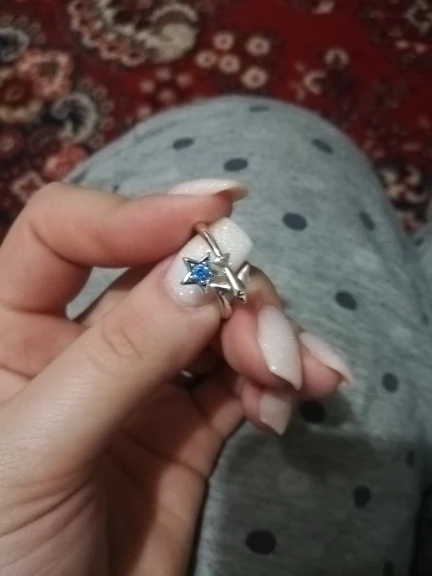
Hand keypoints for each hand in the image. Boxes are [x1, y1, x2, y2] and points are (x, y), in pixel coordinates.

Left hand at [0, 182, 344, 574]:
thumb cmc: (3, 552)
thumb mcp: (40, 447)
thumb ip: (119, 357)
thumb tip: (200, 276)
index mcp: (13, 326)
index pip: (66, 231)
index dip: (133, 213)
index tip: (209, 213)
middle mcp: (82, 340)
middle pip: (165, 270)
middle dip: (225, 288)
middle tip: (262, 336)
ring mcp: (143, 380)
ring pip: (216, 319)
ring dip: (263, 332)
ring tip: (287, 374)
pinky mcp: (190, 424)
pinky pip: (243, 378)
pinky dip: (278, 377)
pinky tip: (297, 395)